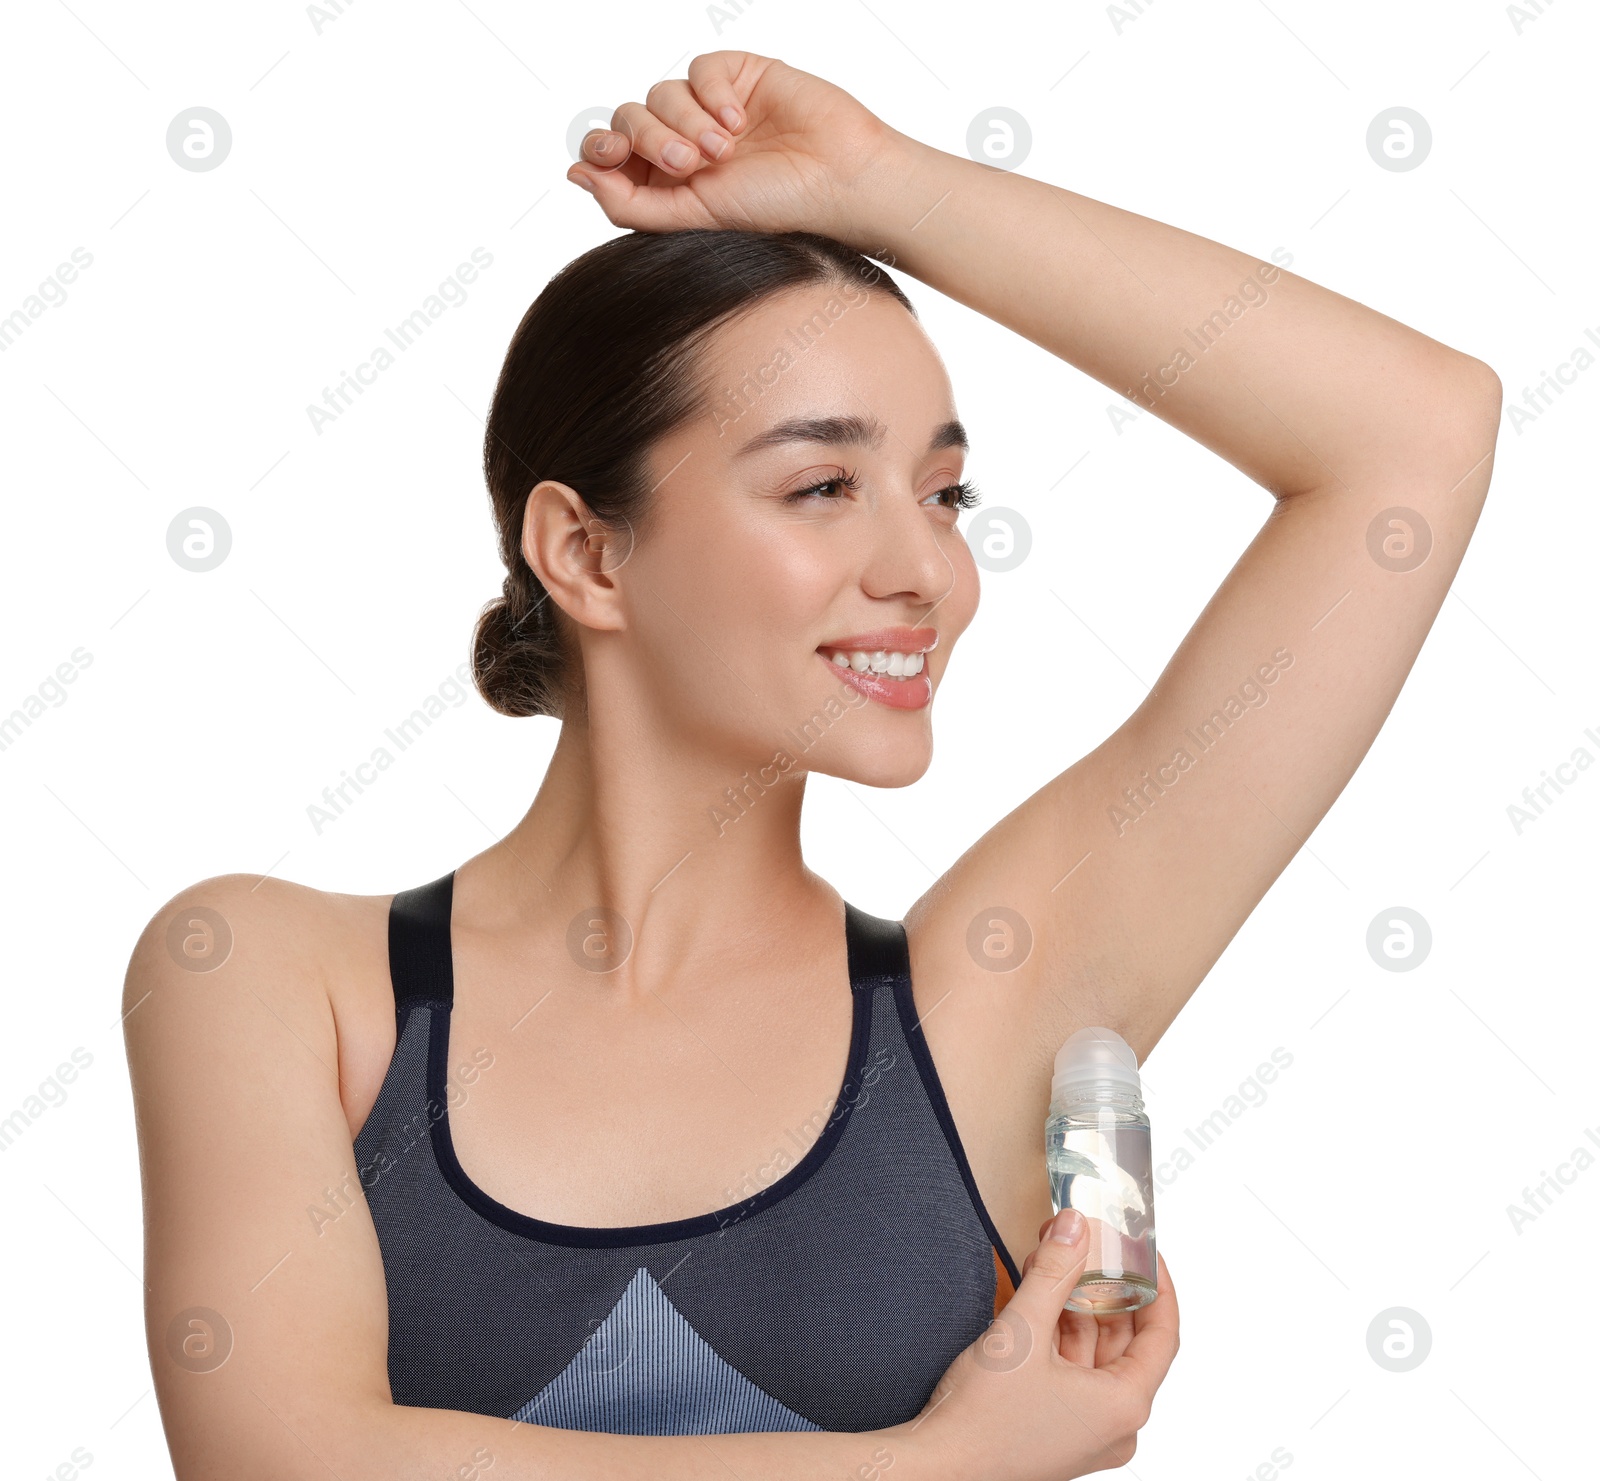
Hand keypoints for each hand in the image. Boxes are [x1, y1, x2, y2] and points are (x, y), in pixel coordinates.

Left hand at [564, 51, 903, 242]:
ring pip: (660, 93)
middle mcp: (685, 145)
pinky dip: (712, 94)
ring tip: (724, 149)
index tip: (606, 156)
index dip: (600, 150)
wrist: (838, 180)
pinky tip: (740, 121)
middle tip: (689, 163)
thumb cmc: (775, 210)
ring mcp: (710, 110)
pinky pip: (700, 69)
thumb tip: (575, 176)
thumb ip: (629, 203)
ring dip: (685, 121)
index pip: (611, 156)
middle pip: (628, 120)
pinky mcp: (737, 77)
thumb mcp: (692, 217)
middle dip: (650, 138)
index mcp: (669, 184)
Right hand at [890, 1209, 1179, 1480]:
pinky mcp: (1060, 1429)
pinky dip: (1060, 1335)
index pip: (1163, 1333)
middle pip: (1126, 1341)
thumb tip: (1076, 1227)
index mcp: (1123, 1406)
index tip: (1144, 1252)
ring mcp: (1087, 1430)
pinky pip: (1074, 1372)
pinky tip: (1038, 1300)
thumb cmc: (981, 1421)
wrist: (938, 1468)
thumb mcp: (1021, 1330)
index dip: (1157, 1285)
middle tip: (1086, 1245)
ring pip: (1095, 1354)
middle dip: (1103, 1287)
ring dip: (1076, 1307)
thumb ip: (1053, 1271)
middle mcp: (1115, 1424)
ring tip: (1051, 1262)